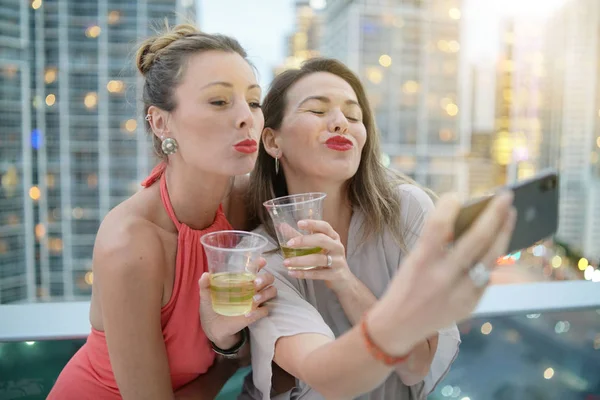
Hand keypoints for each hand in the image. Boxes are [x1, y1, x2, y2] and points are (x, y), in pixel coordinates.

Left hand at [199, 258, 276, 348]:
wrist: (213, 327)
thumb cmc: (211, 307)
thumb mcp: (206, 296)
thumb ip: (205, 285)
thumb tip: (205, 275)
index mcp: (241, 280)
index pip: (254, 268)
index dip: (260, 263)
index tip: (261, 261)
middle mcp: (251, 288)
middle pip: (268, 278)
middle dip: (265, 278)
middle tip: (255, 283)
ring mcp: (255, 300)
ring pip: (271, 291)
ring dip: (265, 294)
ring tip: (253, 299)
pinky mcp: (256, 314)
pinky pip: (264, 310)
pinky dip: (259, 311)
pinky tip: (247, 314)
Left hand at [282, 220, 354, 290]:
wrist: (343, 280)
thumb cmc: (328, 259)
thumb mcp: (317, 247)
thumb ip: (300, 237)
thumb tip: (282, 226)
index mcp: (333, 237)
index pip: (324, 227)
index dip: (312, 224)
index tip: (299, 223)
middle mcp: (337, 247)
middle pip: (322, 240)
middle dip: (304, 241)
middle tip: (289, 243)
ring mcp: (338, 261)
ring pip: (318, 259)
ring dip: (300, 260)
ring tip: (286, 262)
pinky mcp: (335, 275)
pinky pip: (317, 274)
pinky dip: (303, 273)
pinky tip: (292, 273)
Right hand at [367, 191, 515, 356]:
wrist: (398, 326)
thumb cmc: (406, 286)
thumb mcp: (413, 261)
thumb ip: (437, 242)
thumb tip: (466, 217)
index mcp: (421, 262)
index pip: (438, 225)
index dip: (449, 206)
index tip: (457, 195)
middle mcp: (441, 278)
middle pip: (474, 240)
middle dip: (493, 214)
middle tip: (505, 196)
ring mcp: (459, 293)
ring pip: (489, 258)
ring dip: (503, 233)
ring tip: (510, 214)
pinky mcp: (470, 305)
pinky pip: (488, 276)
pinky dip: (494, 256)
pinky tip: (500, 241)